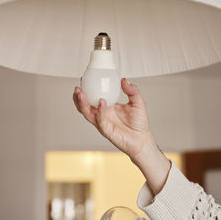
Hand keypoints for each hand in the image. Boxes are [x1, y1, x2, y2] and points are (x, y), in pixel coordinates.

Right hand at [73, 79, 170, 194]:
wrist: (142, 139)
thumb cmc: (139, 123)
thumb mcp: (138, 102)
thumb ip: (132, 90)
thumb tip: (124, 80)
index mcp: (108, 106)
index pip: (93, 97)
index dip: (87, 89)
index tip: (85, 80)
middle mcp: (102, 114)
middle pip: (85, 106)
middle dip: (78, 97)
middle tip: (78, 89)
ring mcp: (102, 122)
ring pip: (87, 114)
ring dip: (83, 104)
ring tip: (81, 94)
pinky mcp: (106, 130)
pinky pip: (100, 120)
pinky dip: (100, 111)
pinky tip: (102, 102)